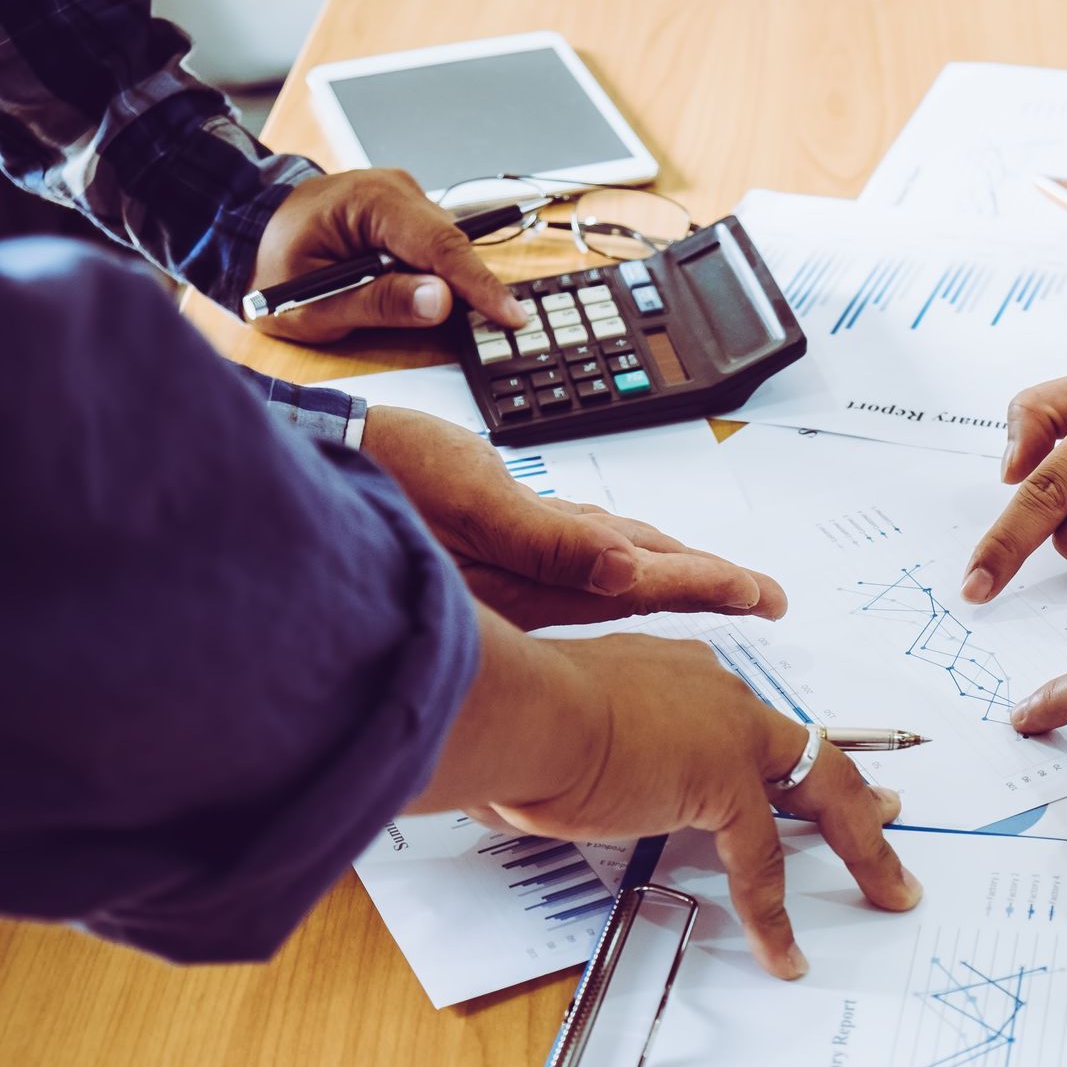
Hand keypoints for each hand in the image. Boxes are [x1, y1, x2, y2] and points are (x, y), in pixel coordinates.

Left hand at [249, 169, 527, 341]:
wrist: (246, 230)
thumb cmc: (272, 266)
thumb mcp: (315, 304)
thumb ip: (379, 303)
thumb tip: (442, 302)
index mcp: (368, 201)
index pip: (441, 245)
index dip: (480, 286)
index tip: (512, 317)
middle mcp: (394, 189)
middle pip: (452, 246)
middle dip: (467, 289)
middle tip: (481, 328)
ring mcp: (402, 196)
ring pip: (447, 248)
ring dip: (443, 283)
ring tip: (410, 307)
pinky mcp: (406, 210)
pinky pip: (435, 245)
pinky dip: (434, 273)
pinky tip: (419, 293)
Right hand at [362, 406, 784, 627]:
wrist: (302, 469)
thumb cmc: (371, 483)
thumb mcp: (466, 504)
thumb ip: (545, 542)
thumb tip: (623, 571)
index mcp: (528, 578)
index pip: (638, 583)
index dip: (703, 585)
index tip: (760, 595)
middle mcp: (525, 578)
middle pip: (635, 581)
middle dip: (700, 584)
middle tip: (764, 596)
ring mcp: (507, 564)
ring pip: (604, 566)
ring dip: (661, 568)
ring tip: (714, 578)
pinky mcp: (487, 540)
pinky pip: (564, 549)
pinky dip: (605, 550)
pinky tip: (624, 553)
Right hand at [431, 621, 922, 978]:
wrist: (511, 708)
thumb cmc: (510, 719)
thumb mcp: (557, 734)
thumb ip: (579, 758)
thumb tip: (560, 790)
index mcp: (677, 675)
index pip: (741, 720)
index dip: (773, 752)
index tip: (789, 768)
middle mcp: (713, 692)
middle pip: (804, 747)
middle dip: (855, 788)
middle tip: (893, 814)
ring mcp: (727, 733)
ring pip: (820, 792)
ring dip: (862, 847)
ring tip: (892, 889)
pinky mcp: (724, 783)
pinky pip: (762, 861)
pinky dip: (773, 914)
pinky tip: (783, 952)